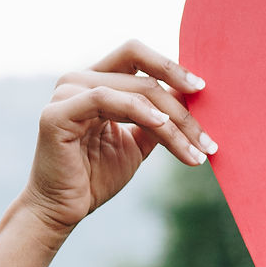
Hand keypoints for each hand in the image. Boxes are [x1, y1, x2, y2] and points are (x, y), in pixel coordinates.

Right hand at [19, 39, 218, 240]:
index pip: (137, 56)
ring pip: (134, 92)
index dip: (171, 67)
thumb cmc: (96, 177)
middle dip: (182, 109)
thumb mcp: (138, 143)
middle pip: (144, 77)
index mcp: (95, 81)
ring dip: (171, 121)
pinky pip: (106, 100)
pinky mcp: (57, 113)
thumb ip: (158, 118)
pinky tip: (163, 128)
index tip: (203, 89)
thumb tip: (189, 94)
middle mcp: (78, 79)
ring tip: (196, 150)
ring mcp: (66, 92)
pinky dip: (139, 111)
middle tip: (208, 140)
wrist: (63, 210)